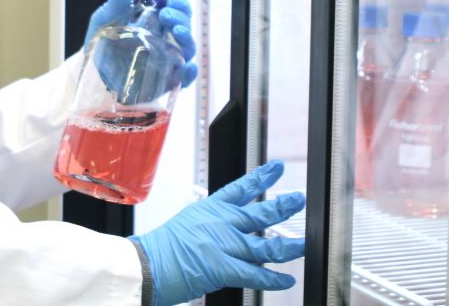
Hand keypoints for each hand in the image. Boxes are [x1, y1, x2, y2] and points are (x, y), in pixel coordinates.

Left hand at [83, 0, 197, 91]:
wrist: (90, 72)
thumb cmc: (100, 43)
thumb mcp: (104, 20)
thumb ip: (115, 3)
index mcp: (157, 24)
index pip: (178, 11)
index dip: (180, 4)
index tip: (171, 0)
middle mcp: (166, 41)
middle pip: (185, 28)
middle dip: (181, 18)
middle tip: (166, 14)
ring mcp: (167, 62)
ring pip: (187, 50)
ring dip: (187, 38)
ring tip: (176, 31)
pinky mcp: (164, 82)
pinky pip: (184, 79)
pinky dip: (190, 73)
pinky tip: (187, 66)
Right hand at [130, 161, 305, 305]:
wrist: (143, 265)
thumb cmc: (158, 251)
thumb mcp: (185, 227)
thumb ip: (208, 230)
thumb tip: (222, 238)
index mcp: (208, 210)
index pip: (240, 188)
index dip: (262, 177)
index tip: (276, 168)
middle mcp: (219, 223)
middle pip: (259, 213)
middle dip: (283, 206)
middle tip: (298, 200)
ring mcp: (223, 245)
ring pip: (266, 245)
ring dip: (289, 246)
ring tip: (304, 244)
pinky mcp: (223, 267)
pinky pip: (256, 274)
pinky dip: (274, 280)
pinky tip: (287, 280)